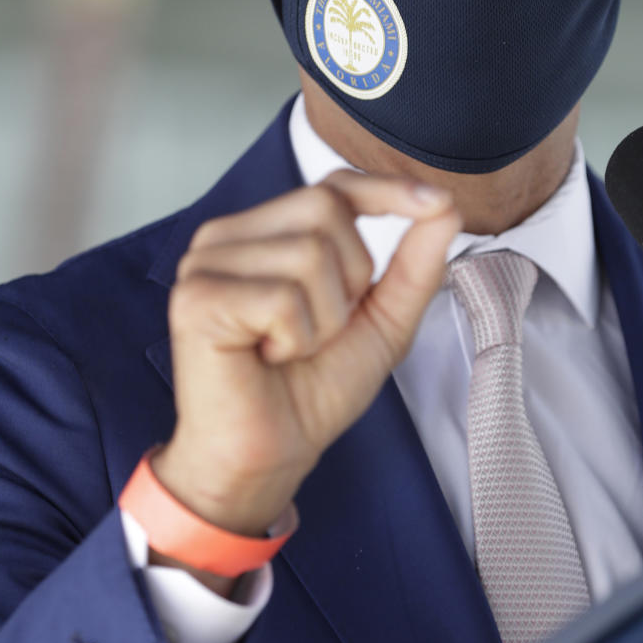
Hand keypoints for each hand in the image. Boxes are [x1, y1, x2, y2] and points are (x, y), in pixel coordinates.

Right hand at [152, 171, 459, 548]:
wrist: (268, 457)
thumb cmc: (311, 392)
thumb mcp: (381, 321)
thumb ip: (414, 265)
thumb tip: (445, 207)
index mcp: (265, 233)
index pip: (331, 186)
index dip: (385, 189)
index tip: (435, 202)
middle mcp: (228, 236)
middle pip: (325, 208)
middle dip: (351, 278)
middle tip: (317, 330)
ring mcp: (206, 263)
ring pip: (310, 254)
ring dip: (322, 319)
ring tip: (289, 348)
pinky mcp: (197, 299)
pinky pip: (282, 297)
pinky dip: (295, 338)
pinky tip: (266, 357)